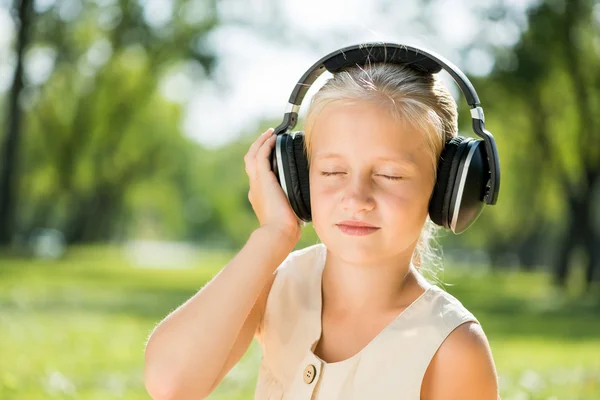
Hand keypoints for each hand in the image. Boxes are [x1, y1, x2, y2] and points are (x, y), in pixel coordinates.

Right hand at [244, 128, 301, 244]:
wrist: (278, 233)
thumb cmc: (287, 229)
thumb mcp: (289, 212)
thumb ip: (293, 203)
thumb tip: (306, 200)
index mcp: (259, 196)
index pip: (258, 174)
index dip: (264, 162)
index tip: (273, 155)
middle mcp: (255, 188)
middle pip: (251, 162)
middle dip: (259, 148)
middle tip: (269, 138)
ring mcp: (256, 183)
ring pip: (252, 155)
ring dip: (261, 142)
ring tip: (270, 133)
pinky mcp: (262, 178)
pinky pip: (261, 155)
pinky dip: (265, 145)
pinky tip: (273, 138)